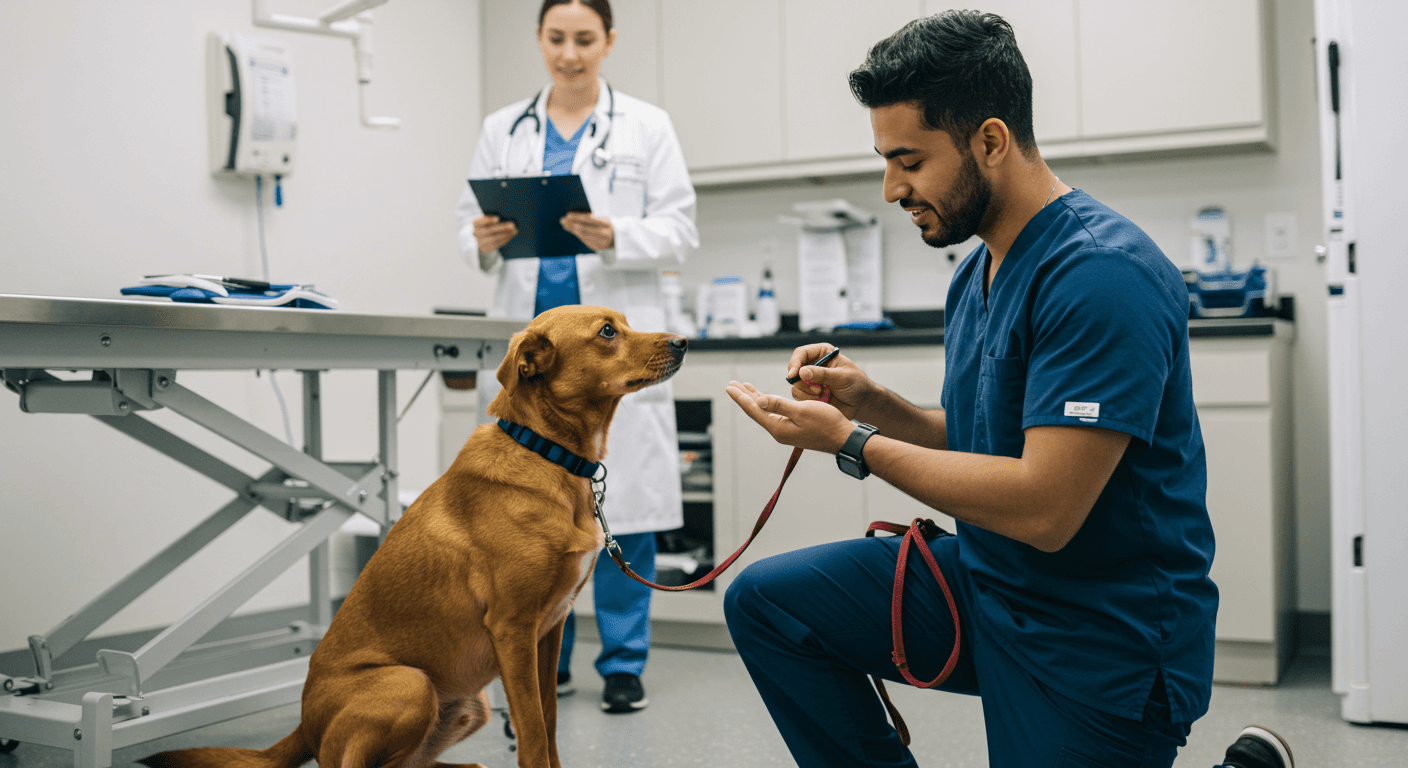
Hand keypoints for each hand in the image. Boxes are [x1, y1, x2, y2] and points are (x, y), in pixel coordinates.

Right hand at [473, 215, 517, 254]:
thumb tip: (507, 214)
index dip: (488, 220)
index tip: (498, 218)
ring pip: (494, 238)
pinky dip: (505, 239)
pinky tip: (511, 235)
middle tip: (512, 224)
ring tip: (514, 230)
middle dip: (502, 227)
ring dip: (506, 234)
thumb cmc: (489, 223)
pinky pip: (497, 244)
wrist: (483, 236)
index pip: (480, 221)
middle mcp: (476, 232)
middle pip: (490, 230)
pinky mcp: (486, 248)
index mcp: (476, 223)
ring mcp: (480, 242)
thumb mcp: (489, 219)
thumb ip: (494, 216)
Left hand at [561, 212, 614, 250]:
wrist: (617, 238)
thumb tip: (575, 215)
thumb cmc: (607, 225)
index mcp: (606, 223)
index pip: (589, 219)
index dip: (578, 217)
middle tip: (563, 220)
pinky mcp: (596, 247)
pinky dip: (577, 234)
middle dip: (572, 224)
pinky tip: (572, 230)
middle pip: (584, 228)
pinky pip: (584, 240)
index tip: (568, 214)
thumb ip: (591, 217)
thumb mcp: (603, 219)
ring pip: (583, 235)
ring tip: (565, 225)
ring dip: (572, 229)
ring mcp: (600, 242)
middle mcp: (603, 233)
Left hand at [726, 380, 854, 452]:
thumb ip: (779, 405)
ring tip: (744, 387)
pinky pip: (774, 412)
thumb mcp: (802, 411)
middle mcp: (778, 430)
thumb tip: (758, 402)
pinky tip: (764, 397)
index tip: (729, 387)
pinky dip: (767, 402)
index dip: (740, 397)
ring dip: (754, 397)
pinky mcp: (793, 427)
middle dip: (743, 396)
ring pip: (764, 410)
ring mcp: (785, 429)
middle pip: (756, 410)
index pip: (754, 409)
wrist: (843, 438)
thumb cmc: (826, 423)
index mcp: (778, 427)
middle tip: (731, 384)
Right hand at [784, 344, 875, 421]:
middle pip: (794, 370)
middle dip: (803, 382)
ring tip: (823, 394)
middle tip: (817, 389)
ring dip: (807, 392)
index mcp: (822, 353)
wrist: (861, 404)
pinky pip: (799, 397)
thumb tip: (802, 372)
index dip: (795, 363)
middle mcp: (813, 365)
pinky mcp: (809, 394)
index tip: (794, 375)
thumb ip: (822, 374)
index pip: (801, 353)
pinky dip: (809, 400)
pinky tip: (823, 400)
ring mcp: (810, 380)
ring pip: (795, 385)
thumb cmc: (857, 385)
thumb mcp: (842, 377)